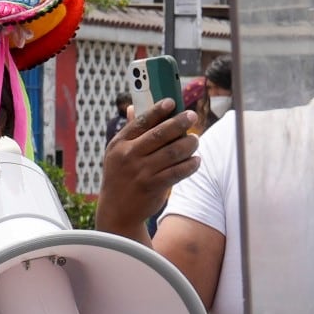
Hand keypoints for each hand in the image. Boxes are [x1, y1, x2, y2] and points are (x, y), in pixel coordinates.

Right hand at [95, 100, 199, 235]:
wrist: (117, 212)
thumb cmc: (120, 177)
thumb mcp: (117, 154)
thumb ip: (129, 132)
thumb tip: (133, 107)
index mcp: (118, 144)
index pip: (140, 121)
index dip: (157, 110)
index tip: (172, 102)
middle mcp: (128, 156)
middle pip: (160, 134)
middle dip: (179, 122)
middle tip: (192, 116)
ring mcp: (140, 171)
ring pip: (173, 151)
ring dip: (188, 144)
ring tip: (195, 140)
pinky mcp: (152, 186)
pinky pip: (178, 171)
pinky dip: (190, 164)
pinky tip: (196, 160)